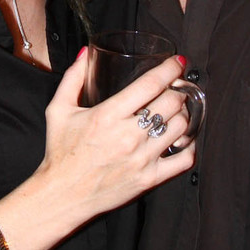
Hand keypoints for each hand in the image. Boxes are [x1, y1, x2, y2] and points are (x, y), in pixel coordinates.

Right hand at [41, 48, 195, 215]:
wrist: (62, 195)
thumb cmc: (61, 153)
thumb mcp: (59, 110)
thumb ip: (73, 78)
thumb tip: (86, 53)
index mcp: (107, 115)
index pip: (150, 85)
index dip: (169, 69)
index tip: (177, 62)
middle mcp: (128, 136)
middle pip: (171, 103)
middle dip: (178, 90)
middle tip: (176, 87)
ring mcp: (141, 159)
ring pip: (181, 127)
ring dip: (183, 114)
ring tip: (176, 110)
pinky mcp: (149, 179)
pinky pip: (184, 160)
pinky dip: (189, 146)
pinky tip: (182, 139)